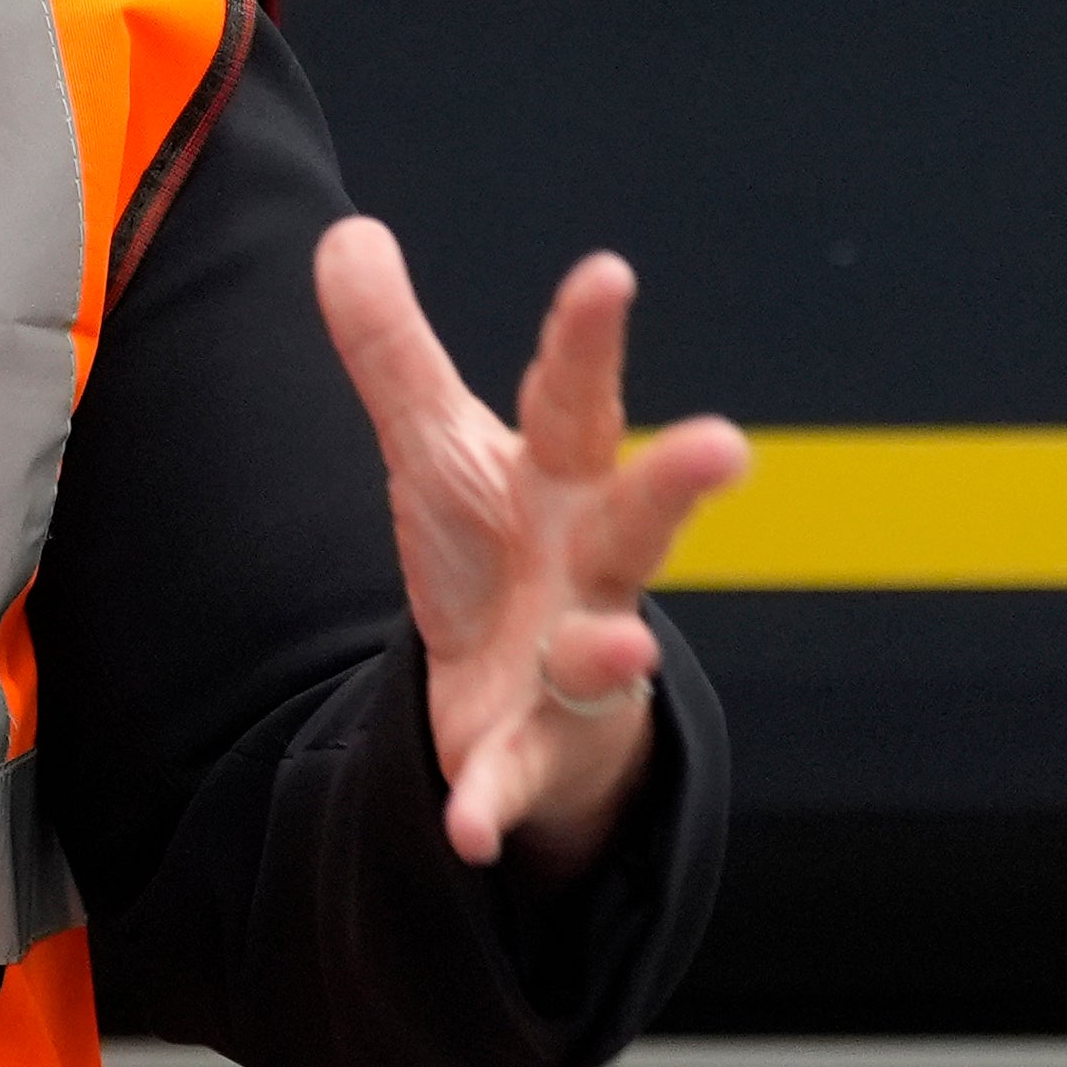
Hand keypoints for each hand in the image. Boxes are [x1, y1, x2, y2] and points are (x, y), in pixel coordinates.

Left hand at [313, 215, 749, 879]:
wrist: (518, 697)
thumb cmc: (492, 549)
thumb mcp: (432, 447)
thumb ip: (391, 350)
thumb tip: (343, 234)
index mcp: (560, 480)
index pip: (576, 397)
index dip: (589, 336)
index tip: (606, 272)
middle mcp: (588, 566)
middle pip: (639, 518)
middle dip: (677, 482)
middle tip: (724, 443)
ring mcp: (574, 662)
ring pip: (607, 654)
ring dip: (614, 654)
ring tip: (628, 649)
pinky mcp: (534, 753)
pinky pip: (514, 780)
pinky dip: (492, 804)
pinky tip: (469, 832)